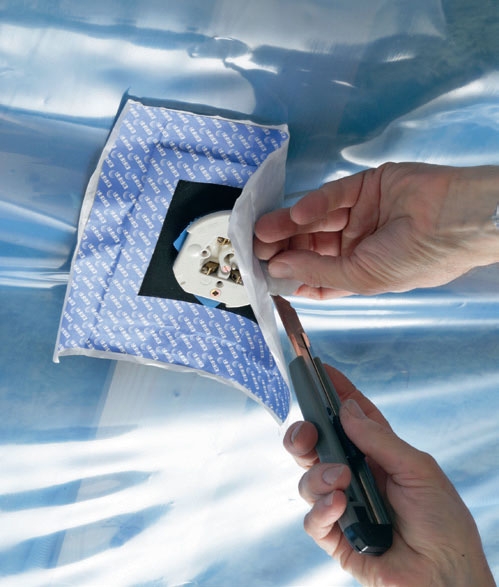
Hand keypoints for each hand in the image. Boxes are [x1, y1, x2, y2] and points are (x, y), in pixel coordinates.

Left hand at [254, 163, 498, 297]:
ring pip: (317, 221)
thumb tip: (277, 270)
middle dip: (284, 248)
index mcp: (360, 271)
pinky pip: (334, 196)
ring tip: (263, 231)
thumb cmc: (414, 259)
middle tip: (256, 247)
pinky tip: (296, 215)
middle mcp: (358, 243)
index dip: (291, 276)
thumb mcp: (363, 276)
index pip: (317, 275)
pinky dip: (314, 204)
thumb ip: (317, 271)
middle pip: (312, 246)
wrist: (457, 220)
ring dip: (289, 225)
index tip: (264, 274)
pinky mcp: (366, 186)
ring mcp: (362, 214)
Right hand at [284, 365, 493, 585]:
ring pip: (308, 480)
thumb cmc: (443, 522)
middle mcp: (355, 474)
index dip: (333, 393)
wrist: (445, 578)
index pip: (348, 416)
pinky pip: (312, 519)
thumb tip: (345, 409)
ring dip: (319, 477)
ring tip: (342, 484)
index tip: (317, 372)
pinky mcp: (336, 536)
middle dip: (303, 435)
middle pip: (315, 446)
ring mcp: (343, 504)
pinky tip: (340, 508)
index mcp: (377, 453)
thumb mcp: (417, 469)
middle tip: (307, 436)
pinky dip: (322, 511)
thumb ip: (378, 439)